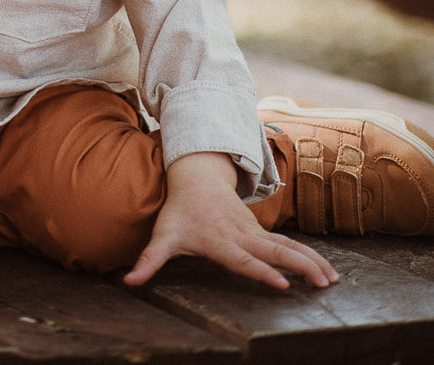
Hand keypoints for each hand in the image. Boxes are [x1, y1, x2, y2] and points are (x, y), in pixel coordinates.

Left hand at [124, 152, 338, 291]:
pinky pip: (288, 245)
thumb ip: (148, 260)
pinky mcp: (261, 231)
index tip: (282, 284)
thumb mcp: (162, 236)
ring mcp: (255, 232)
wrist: (196, 177)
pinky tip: (325, 270)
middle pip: (275, 252)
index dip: (262, 271)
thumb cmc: (179, 212)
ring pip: (287, 246)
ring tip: (332, 280)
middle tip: (323, 283)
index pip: (244, 260)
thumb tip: (128, 280)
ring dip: (311, 261)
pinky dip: (309, 256)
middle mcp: (242, 236)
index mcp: (220, 241)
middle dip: (300, 266)